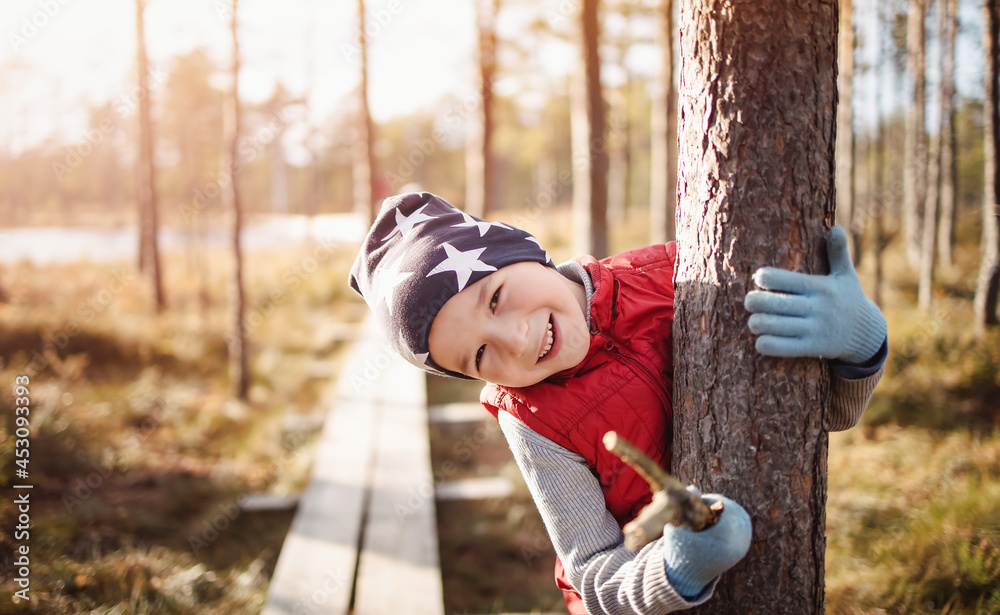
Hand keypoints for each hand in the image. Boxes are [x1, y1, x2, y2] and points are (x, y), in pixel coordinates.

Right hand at [662, 488, 751, 598]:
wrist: (689, 576)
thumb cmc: (680, 550)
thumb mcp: (679, 527)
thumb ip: (685, 510)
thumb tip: (692, 487)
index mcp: (722, 540)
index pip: (727, 509)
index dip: (714, 500)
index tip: (701, 500)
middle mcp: (737, 545)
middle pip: (737, 512)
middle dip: (722, 504)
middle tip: (708, 503)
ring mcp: (742, 547)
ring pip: (742, 518)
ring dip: (728, 511)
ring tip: (712, 510)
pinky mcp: (743, 548)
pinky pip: (744, 526)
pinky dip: (733, 519)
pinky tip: (718, 518)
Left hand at [743, 225, 886, 364]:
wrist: (867, 333)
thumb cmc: (848, 299)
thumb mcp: (846, 275)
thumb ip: (838, 252)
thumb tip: (836, 227)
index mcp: (819, 287)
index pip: (782, 279)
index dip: (763, 278)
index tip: (759, 279)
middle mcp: (816, 307)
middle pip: (771, 303)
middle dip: (752, 302)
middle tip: (750, 302)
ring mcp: (814, 329)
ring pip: (771, 326)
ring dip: (755, 323)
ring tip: (754, 320)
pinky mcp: (812, 348)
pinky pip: (779, 347)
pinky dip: (764, 344)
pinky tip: (762, 339)